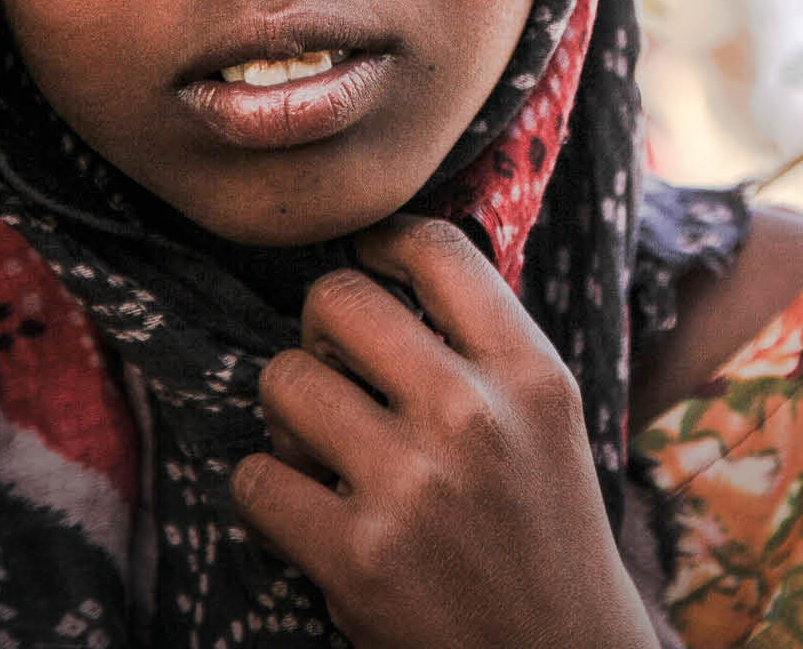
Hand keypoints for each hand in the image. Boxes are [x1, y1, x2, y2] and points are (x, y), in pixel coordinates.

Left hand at [232, 217, 658, 648]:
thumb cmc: (542, 529)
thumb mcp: (548, 419)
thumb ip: (485, 344)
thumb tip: (390, 258)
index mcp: (531, 373)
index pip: (437, 248)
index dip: (384, 243)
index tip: (369, 264)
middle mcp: (474, 417)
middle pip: (339, 301)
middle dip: (321, 329)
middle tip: (336, 370)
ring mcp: (412, 487)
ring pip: (284, 380)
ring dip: (289, 413)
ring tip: (320, 448)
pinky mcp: (356, 558)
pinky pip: (255, 477)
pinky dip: (264, 492)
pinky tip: (302, 510)